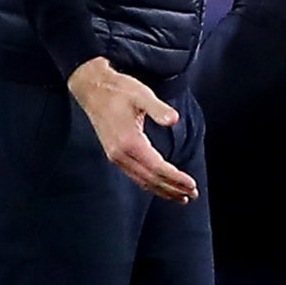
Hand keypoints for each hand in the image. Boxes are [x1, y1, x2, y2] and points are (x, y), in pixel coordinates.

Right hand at [68, 57, 198, 201]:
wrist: (93, 89)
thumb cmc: (118, 90)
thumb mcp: (141, 94)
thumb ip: (158, 109)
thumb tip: (174, 119)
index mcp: (129, 142)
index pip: (157, 167)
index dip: (175, 178)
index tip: (191, 184)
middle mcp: (120, 154)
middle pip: (150, 179)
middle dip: (172, 188)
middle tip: (192, 194)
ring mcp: (115, 156)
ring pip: (142, 181)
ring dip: (162, 190)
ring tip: (179, 196)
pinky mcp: (114, 154)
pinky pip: (135, 175)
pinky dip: (150, 183)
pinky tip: (159, 185)